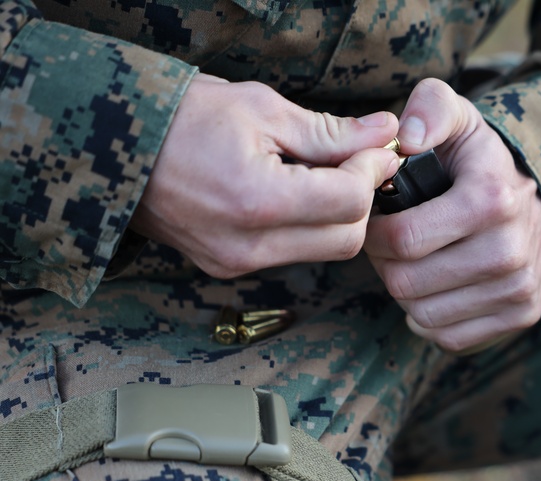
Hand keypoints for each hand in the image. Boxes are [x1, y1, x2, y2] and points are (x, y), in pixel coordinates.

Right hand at [131, 73, 400, 277]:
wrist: (110, 146)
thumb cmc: (182, 116)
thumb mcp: (260, 109)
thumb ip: (329, 132)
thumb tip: (385, 134)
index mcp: (257, 202)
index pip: (349, 202)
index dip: (373, 171)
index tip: (379, 146)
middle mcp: (248, 246)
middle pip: (347, 239)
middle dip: (362, 198)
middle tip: (357, 159)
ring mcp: (237, 264)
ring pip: (323, 250)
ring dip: (338, 214)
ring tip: (323, 172)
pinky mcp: (228, 268)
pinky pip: (292, 253)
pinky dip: (308, 225)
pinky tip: (296, 192)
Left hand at [364, 78, 540, 352]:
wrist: (539, 200)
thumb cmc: (479, 161)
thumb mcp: (458, 117)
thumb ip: (429, 108)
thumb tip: (410, 137)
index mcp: (491, 200)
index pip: (402, 240)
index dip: (374, 233)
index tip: (378, 220)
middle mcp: (511, 250)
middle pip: (407, 284)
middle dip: (386, 264)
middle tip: (393, 244)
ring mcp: (519, 288)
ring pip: (423, 315)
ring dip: (408, 292)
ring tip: (416, 263)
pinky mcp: (522, 314)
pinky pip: (450, 337)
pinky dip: (432, 318)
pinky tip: (437, 289)